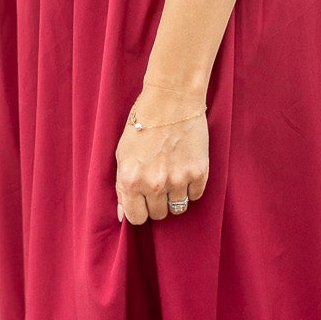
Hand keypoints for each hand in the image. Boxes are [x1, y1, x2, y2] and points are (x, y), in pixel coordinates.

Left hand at [114, 92, 208, 224]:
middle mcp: (154, 185)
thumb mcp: (122, 155)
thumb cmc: (143, 125)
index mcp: (130, 181)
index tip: (143, 201)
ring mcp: (178, 180)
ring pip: (178, 208)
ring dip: (174, 196)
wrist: (171, 101)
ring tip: (172, 175)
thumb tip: (123, 215)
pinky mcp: (199, 173)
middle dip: (157, 203)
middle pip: (158, 215)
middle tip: (158, 182)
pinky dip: (191, 187)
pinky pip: (195, 196)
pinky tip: (185, 169)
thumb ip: (121, 187)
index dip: (139, 211)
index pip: (136, 218)